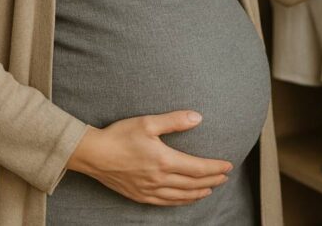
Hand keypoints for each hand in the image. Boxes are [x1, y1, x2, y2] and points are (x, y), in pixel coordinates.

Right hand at [65, 110, 232, 204]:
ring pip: (181, 196)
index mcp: (164, 160)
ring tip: (210, 189)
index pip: (198, 168)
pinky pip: (166, 203)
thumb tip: (198, 118)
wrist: (93, 154)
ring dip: (199, 193)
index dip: (215, 168)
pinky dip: (181, 201)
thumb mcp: (148, 122)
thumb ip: (174, 121)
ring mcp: (149, 190)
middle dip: (212, 181)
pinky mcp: (140, 196)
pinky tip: (186, 198)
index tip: (228, 166)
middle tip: (224, 177)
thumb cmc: (119, 135)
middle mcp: (159, 179)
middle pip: (193, 184)